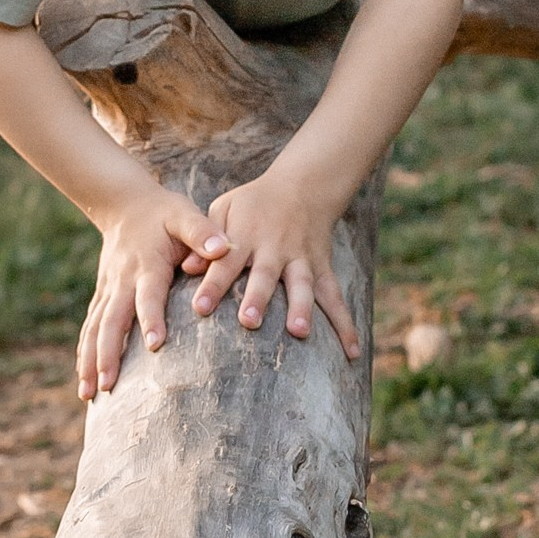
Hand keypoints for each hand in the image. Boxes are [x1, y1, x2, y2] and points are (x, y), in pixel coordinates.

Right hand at [77, 189, 230, 401]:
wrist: (123, 203)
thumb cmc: (164, 212)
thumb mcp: (185, 214)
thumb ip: (203, 232)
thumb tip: (223, 248)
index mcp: (146, 264)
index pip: (148, 295)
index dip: (150, 318)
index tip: (154, 344)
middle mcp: (121, 281)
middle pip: (112, 321)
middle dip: (108, 354)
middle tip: (109, 384)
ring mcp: (108, 290)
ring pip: (95, 330)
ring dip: (90, 362)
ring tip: (88, 394)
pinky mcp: (101, 296)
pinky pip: (90, 328)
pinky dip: (84, 354)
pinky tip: (85, 382)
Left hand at [187, 164, 359, 359]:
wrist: (303, 186)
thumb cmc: (253, 204)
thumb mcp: (224, 208)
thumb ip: (206, 237)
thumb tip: (186, 268)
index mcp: (246, 234)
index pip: (226, 262)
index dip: (213, 284)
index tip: (200, 307)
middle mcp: (275, 248)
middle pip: (266, 275)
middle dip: (258, 298)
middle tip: (248, 321)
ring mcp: (302, 258)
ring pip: (303, 284)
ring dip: (301, 308)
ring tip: (299, 332)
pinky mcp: (322, 267)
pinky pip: (334, 297)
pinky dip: (345, 324)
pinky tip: (352, 351)